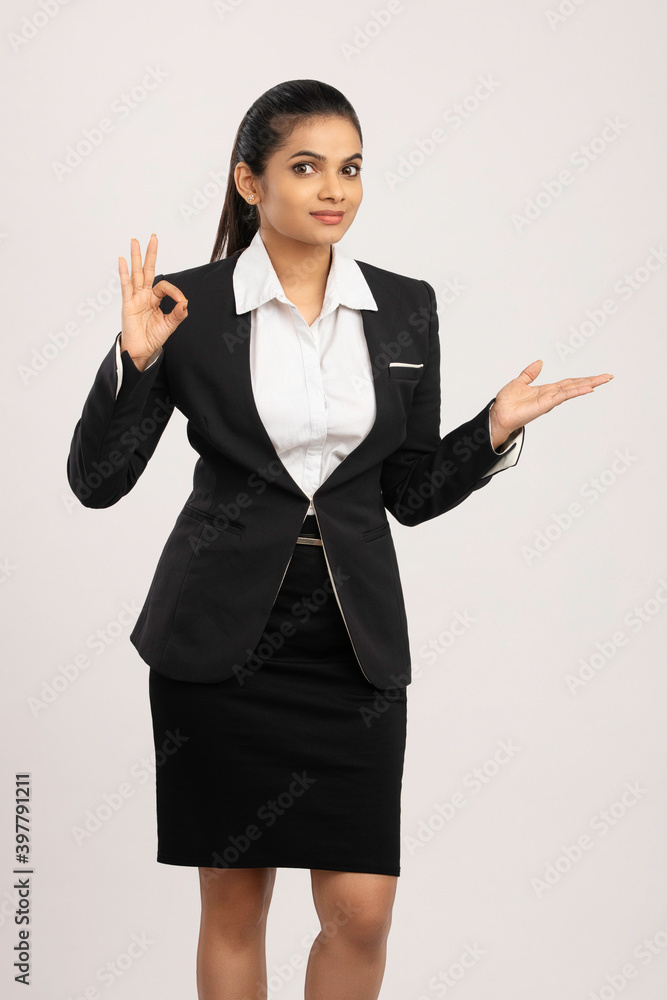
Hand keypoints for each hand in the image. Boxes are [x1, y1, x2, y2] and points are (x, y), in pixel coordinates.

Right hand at [118, 234, 187, 368]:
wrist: (141, 350)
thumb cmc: (152, 337)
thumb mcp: (169, 325)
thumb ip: (178, 314)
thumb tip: (186, 303)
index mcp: (155, 299)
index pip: (164, 286)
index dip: (174, 292)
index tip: (181, 302)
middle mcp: (144, 295)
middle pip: (147, 270)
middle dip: (151, 254)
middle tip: (153, 237)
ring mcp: (135, 298)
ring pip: (136, 273)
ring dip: (136, 257)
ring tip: (134, 241)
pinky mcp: (127, 303)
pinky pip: (125, 285)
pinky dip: (123, 272)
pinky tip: (122, 260)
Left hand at [490, 360, 613, 445]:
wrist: (499, 414)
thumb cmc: (507, 402)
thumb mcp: (519, 382)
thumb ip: (530, 373)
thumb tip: (539, 362)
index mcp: (547, 390)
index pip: (569, 382)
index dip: (583, 378)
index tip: (597, 376)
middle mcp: (551, 395)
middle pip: (576, 385)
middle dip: (592, 381)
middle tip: (609, 377)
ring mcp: (550, 400)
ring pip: (573, 389)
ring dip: (589, 384)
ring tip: (603, 380)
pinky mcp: (546, 404)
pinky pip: (564, 395)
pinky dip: (576, 391)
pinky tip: (587, 388)